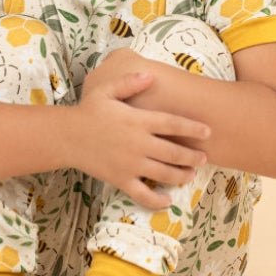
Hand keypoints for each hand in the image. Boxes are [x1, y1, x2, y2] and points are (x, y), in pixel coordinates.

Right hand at [68, 49, 210, 208]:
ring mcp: (131, 164)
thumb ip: (129, 82)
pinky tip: (167, 201)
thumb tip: (151, 75)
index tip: (208, 131)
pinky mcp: (121, 179)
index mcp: (138, 121)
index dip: (193, 128)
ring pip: (164, 174)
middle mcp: (138, 143)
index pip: (173, 124)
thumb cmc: (88, 111)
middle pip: (174, 152)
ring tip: (191, 175)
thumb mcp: (105, 90)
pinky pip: (143, 194)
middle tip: (204, 157)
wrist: (67, 136)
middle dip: (192, 156)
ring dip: (182, 176)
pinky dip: (157, 200)